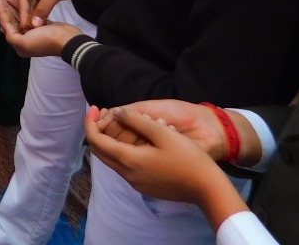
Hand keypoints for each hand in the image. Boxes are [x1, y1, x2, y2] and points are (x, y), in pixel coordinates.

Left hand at [0, 0, 79, 57]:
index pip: (6, 24)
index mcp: (19, 45)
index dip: (0, 11)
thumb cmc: (46, 41)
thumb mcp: (25, 43)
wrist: (69, 40)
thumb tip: (5, 29)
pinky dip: (23, 8)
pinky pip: (28, 15)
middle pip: (11, 21)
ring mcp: (33, 32)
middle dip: (4, 8)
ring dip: (13, 7)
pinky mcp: (41, 26)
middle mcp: (24, 39)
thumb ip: (12, 37)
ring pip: (19, 17)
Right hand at [10, 0, 98, 29]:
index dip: (23, 12)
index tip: (24, 26)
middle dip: (25, 13)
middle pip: (22, 0)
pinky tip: (36, 22)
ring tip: (30, 27)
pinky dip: (36, 12)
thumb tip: (34, 25)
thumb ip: (43, 9)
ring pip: (28, 3)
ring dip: (30, 14)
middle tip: (26, 28)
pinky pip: (34, 3)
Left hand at [84, 107, 248, 229]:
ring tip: (119, 124)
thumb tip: (117, 112)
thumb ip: (137, 120)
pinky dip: (121, 151)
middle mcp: (127, 175)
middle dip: (96, 131)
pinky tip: (135, 140)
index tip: (93, 108)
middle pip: (100, 152)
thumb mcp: (162, 133)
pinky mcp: (145, 187)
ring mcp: (136, 183)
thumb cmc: (188, 158)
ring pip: (112, 160)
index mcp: (129, 160)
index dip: (90, 123)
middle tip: (100, 114)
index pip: (96, 141)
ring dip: (110, 141)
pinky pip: (125, 167)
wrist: (208, 189)